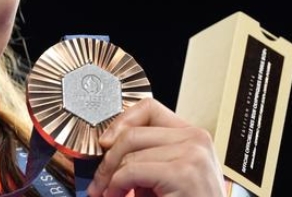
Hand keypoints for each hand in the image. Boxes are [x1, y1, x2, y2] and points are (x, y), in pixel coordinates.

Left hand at [86, 98, 226, 196]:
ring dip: (110, 176)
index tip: (106, 142)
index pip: (149, 108)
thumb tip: (108, 143)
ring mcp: (192, 154)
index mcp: (193, 136)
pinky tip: (118, 195)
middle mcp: (196, 140)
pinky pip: (132, 170)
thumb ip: (147, 154)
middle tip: (100, 180)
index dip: (121, 122)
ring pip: (129, 151)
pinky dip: (117, 185)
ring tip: (110, 192)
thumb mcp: (164, 175)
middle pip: (133, 131)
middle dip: (108, 158)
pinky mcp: (183, 173)